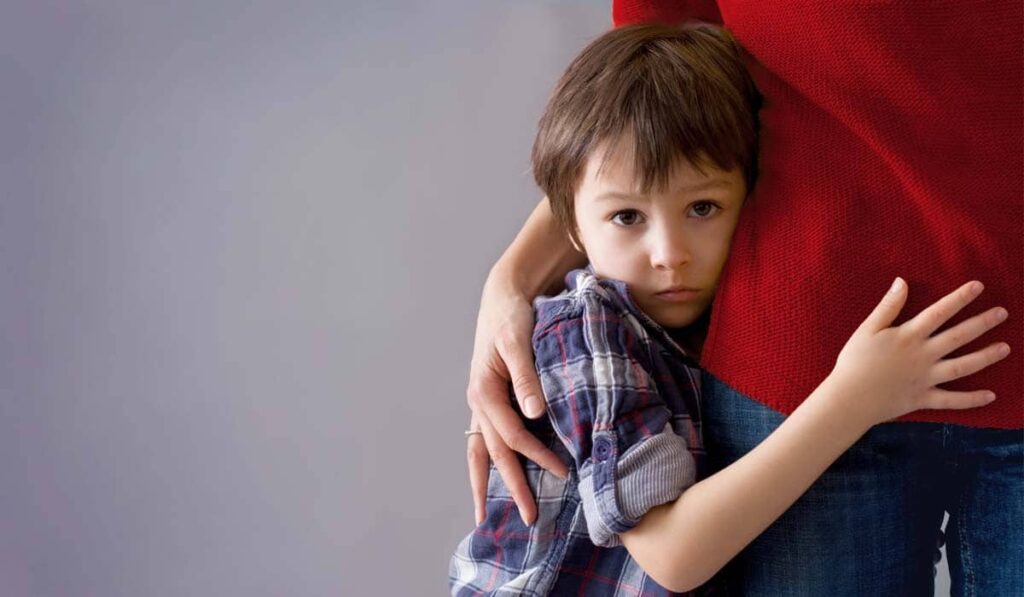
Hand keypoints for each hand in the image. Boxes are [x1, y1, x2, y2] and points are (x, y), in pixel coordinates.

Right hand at [466, 273, 567, 525]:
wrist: (502, 296)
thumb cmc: (512, 316)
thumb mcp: (518, 341)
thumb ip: (526, 376)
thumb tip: (534, 413)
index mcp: (484, 391)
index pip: (511, 435)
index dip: (536, 456)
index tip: (563, 472)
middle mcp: (479, 402)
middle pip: (493, 453)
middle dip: (510, 487)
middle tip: (528, 519)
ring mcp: (482, 404)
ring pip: (481, 452)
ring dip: (487, 483)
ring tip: (485, 515)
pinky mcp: (490, 401)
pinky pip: (485, 439)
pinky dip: (488, 462)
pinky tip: (493, 479)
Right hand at [828, 278, 1009, 425]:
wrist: (849, 398)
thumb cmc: (854, 362)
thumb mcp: (867, 329)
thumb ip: (888, 306)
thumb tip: (901, 281)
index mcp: (909, 336)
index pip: (939, 312)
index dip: (959, 298)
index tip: (979, 286)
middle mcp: (923, 356)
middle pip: (958, 337)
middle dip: (982, 323)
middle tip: (1002, 313)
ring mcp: (926, 378)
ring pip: (963, 367)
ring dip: (986, 357)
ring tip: (1005, 348)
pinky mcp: (924, 398)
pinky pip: (952, 400)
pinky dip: (971, 399)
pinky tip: (991, 395)